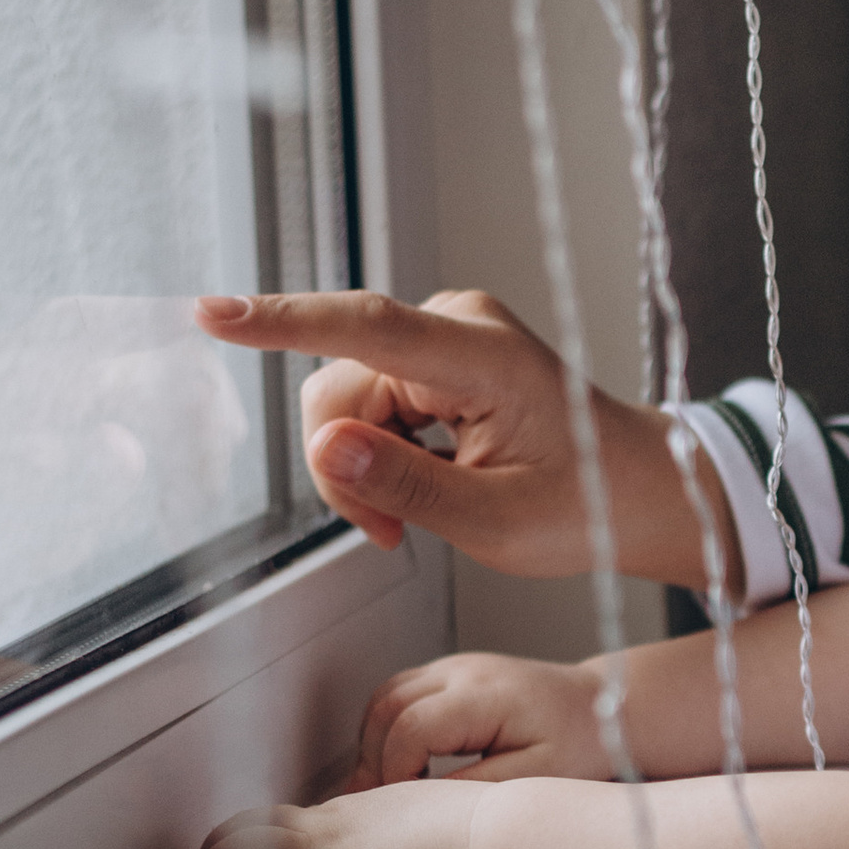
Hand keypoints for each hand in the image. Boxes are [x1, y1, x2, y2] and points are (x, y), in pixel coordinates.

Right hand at [193, 285, 737, 589]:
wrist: (637, 489)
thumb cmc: (590, 505)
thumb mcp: (498, 522)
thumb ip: (407, 484)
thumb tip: (327, 447)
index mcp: (484, 356)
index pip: (365, 328)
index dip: (282, 323)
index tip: (211, 314)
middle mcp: (458, 325)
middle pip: (338, 390)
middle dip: (346, 469)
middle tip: (391, 534)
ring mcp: (446, 335)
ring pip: (346, 403)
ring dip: (363, 469)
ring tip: (413, 520)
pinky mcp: (435, 355)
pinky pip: (369, 402)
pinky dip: (381, 456)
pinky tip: (421, 489)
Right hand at [345, 651, 613, 788]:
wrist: (603, 707)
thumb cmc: (580, 744)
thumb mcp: (537, 777)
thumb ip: (478, 787)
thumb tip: (422, 802)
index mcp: (486, 694)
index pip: (412, 727)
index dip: (396, 770)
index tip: (404, 807)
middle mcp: (462, 671)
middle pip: (387, 708)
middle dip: (374, 758)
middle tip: (379, 805)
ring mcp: (454, 667)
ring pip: (385, 697)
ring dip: (374, 741)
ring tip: (386, 787)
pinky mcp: (451, 673)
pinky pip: (399, 694)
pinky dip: (388, 727)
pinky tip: (400, 762)